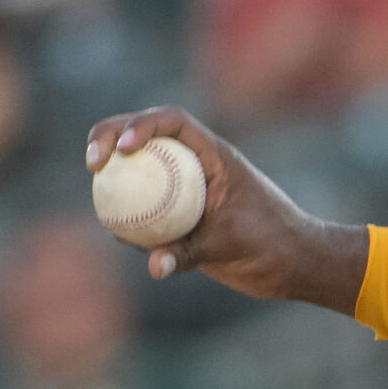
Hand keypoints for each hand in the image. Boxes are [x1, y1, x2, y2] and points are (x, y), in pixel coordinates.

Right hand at [84, 106, 367, 313]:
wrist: (295, 264)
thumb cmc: (274, 244)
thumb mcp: (231, 246)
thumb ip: (189, 253)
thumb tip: (154, 267)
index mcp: (215, 155)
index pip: (173, 121)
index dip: (141, 124)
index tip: (124, 148)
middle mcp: (197, 165)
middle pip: (145, 135)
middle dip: (110, 136)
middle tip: (92, 162)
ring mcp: (186, 188)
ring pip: (141, 170)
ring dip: (114, 173)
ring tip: (96, 187)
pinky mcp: (181, 214)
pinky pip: (145, 207)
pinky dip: (127, 213)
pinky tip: (118, 231)